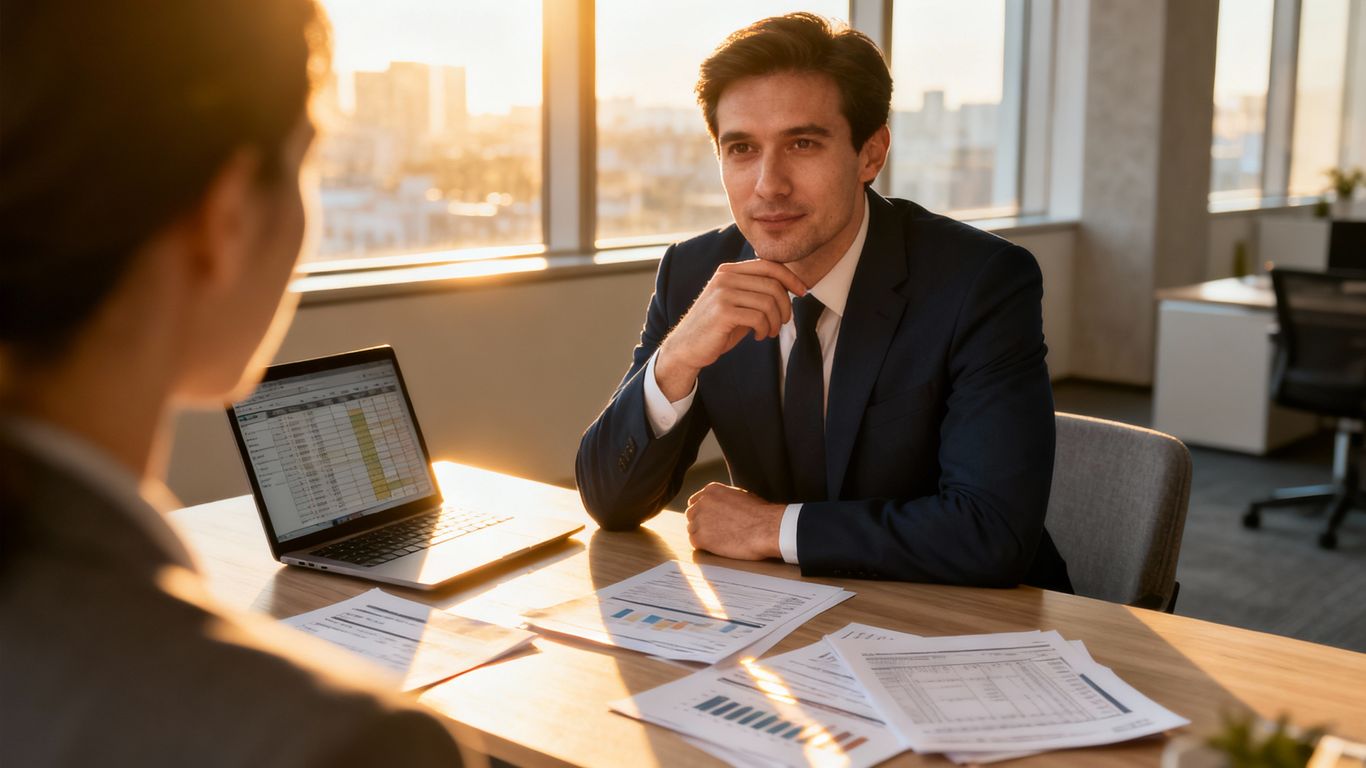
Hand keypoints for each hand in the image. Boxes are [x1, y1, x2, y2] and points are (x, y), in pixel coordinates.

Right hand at [655, 260, 807, 400]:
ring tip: (769, 332)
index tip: (803, 292)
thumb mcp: (737, 303)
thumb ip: (757, 291)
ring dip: (775, 322)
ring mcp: (722, 293)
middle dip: (785, 306)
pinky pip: (759, 317)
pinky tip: (759, 336)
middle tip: (783, 322)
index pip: (769, 265)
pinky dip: (765, 329)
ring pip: (768, 302)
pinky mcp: (723, 312)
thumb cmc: (717, 328)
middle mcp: (724, 277)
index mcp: (728, 271)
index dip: (790, 277)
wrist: (686, 348)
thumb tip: (791, 286)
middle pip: (772, 285)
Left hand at [685, 482, 784, 559]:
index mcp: (712, 490)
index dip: (703, 512)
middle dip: (701, 523)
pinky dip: (703, 545)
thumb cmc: (760, 514)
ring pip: (692, 529)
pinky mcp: (701, 537)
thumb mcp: (740, 496)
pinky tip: (716, 547)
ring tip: (718, 540)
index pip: (696, 501)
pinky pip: (694, 542)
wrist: (767, 528)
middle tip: (714, 532)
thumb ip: (724, 500)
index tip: (709, 519)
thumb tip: (721, 508)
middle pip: (692, 514)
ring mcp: (700, 519)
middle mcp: (703, 502)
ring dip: (702, 535)